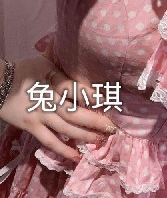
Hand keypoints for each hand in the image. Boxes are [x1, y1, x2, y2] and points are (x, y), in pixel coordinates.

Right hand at [0, 55, 117, 161]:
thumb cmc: (23, 71)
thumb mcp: (43, 61)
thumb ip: (59, 56)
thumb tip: (70, 40)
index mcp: (54, 81)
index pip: (76, 89)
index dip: (93, 96)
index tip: (109, 102)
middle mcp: (49, 100)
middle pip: (75, 113)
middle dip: (95, 121)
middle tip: (112, 128)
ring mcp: (41, 116)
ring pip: (66, 129)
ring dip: (85, 136)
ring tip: (101, 140)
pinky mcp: (32, 127)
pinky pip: (50, 141)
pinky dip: (64, 150)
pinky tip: (77, 157)